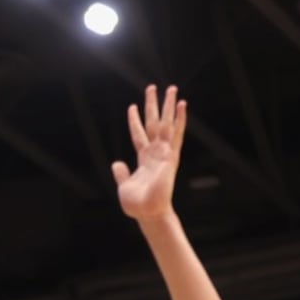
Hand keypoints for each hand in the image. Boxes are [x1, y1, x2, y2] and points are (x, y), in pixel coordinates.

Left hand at [112, 84, 186, 221]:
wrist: (148, 213)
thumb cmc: (137, 204)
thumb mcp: (124, 186)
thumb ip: (121, 173)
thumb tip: (116, 163)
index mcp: (143, 159)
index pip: (139, 135)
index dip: (134, 121)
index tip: (132, 106)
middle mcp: (155, 153)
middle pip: (154, 124)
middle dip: (153, 106)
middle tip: (153, 87)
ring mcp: (164, 153)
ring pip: (166, 124)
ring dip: (168, 106)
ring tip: (171, 88)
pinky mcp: (170, 156)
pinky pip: (176, 134)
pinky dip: (180, 119)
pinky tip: (182, 104)